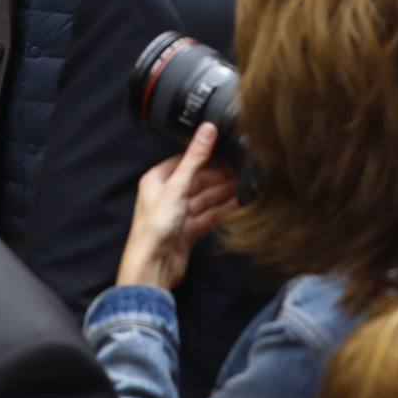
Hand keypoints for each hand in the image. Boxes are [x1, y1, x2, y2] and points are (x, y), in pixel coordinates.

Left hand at [115, 123, 241, 291]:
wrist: (152, 267)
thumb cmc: (155, 227)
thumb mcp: (178, 186)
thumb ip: (195, 158)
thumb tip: (207, 129)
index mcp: (157, 179)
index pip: (185, 160)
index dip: (206, 155)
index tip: (227, 149)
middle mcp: (167, 195)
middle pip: (198, 180)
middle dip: (220, 176)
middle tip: (242, 169)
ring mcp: (178, 214)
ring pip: (205, 198)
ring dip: (224, 192)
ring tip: (245, 184)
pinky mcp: (188, 231)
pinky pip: (209, 215)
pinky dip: (223, 210)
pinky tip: (239, 203)